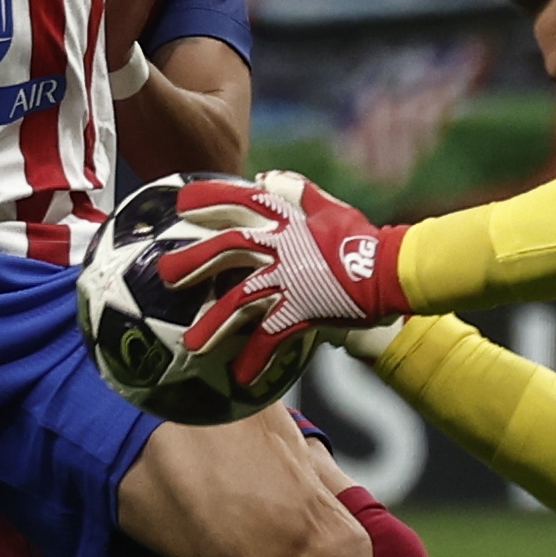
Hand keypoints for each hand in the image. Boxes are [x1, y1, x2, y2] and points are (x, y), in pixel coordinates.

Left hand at [155, 173, 409, 359]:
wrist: (391, 272)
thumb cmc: (363, 238)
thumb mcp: (329, 206)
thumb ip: (296, 190)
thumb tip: (266, 177)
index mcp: (287, 220)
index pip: (241, 201)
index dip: (209, 199)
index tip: (181, 203)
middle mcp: (281, 248)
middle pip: (227, 250)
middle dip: (193, 261)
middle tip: (163, 275)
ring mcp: (289, 281)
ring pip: (240, 300)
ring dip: (214, 323)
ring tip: (190, 344)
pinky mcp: (302, 311)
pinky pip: (272, 338)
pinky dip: (256, 359)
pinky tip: (239, 379)